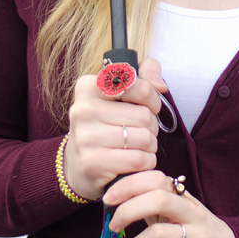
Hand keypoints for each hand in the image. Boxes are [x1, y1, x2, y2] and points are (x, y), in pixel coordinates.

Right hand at [63, 58, 167, 200]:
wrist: (77, 163)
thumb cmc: (106, 122)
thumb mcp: (120, 92)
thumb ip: (145, 74)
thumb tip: (161, 86)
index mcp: (89, 86)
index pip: (140, 88)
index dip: (153, 100)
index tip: (150, 107)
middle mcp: (83, 109)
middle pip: (145, 116)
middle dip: (152, 126)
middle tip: (141, 130)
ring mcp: (85, 137)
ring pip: (145, 139)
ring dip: (150, 145)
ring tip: (139, 145)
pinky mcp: (92, 163)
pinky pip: (138, 159)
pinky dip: (147, 161)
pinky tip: (137, 160)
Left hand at [106, 170, 238, 237]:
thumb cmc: (195, 230)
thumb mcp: (176, 211)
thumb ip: (154, 202)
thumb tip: (121, 197)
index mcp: (181, 196)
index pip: (154, 179)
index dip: (129, 184)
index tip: (109, 197)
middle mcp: (188, 210)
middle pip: (157, 198)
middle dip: (128, 210)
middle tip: (113, 224)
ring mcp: (193, 232)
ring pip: (157, 232)